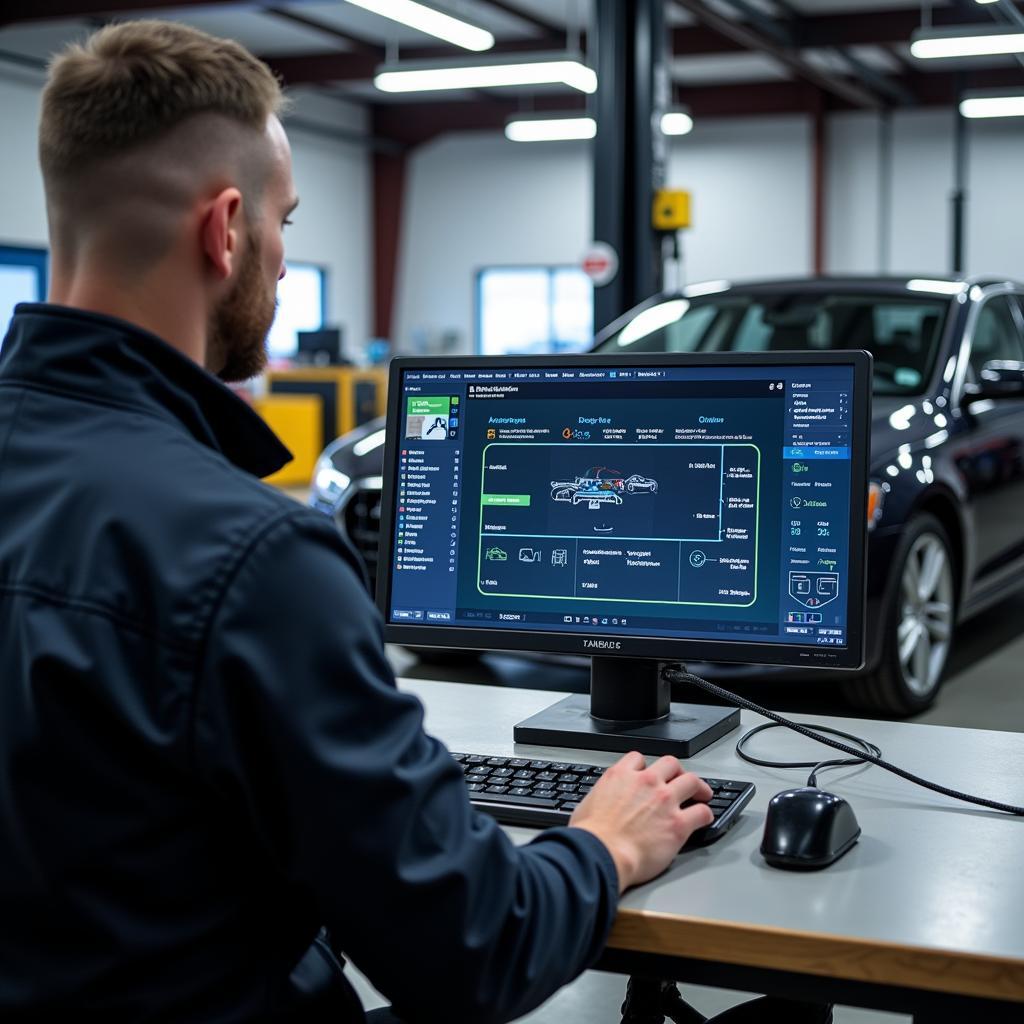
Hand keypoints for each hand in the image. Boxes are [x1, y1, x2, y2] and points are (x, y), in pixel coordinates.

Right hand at [569, 752, 713, 891]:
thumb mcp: (587, 804)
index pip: (638, 759)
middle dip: (677, 771)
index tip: (649, 774)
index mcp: (621, 776)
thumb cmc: (591, 836)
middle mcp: (646, 783)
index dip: (646, 767)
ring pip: (692, 781)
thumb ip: (601, 798)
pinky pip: (702, 812)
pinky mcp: (678, 824)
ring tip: (702, 794)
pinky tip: (704, 819)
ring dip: (699, 787)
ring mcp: (665, 801)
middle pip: (671, 764)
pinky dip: (705, 814)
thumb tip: (598, 806)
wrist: (601, 854)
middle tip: (681, 780)